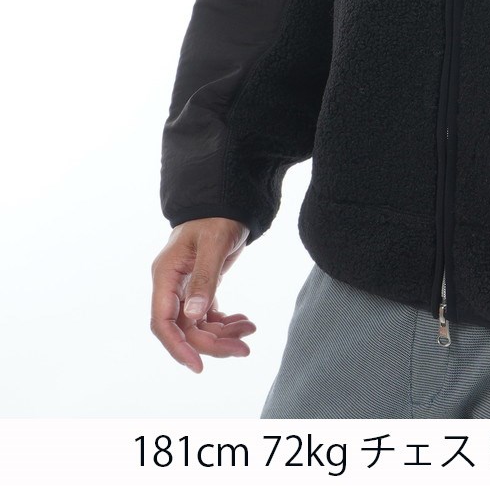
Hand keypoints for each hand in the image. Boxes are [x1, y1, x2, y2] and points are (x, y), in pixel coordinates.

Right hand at [150, 217, 255, 373]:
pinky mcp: (202, 287)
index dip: (177, 347)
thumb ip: (205, 279)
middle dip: (213, 342)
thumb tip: (195, 314)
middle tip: (244, 350)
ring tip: (250, 331)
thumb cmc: (217, 216)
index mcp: (166, 276)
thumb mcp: (213, 244)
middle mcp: (172, 286)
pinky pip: (209, 315)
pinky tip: (244, 322)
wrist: (227, 201)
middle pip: (186, 328)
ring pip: (199, 325)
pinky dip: (226, 323)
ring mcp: (186, 288)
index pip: (163, 322)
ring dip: (223, 334)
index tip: (198, 365)